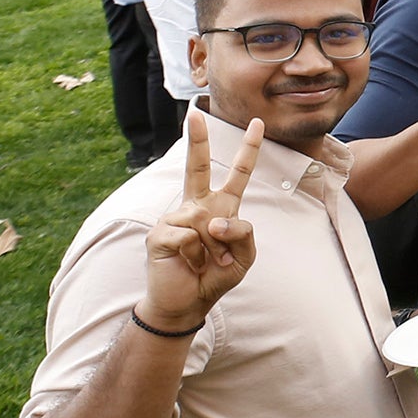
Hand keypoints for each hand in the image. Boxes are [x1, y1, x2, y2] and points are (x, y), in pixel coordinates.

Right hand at [139, 111, 264, 331]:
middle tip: (194, 114)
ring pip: (207, 222)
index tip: (257, 123)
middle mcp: (197, 206)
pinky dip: (197, 256)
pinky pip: (189, 237)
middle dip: (196, 140)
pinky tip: (188, 264)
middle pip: (196, 167)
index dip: (248, 149)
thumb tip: (215, 220)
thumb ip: (243, 233)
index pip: (237, 174)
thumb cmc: (214, 276)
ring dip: (213, 249)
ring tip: (204, 262)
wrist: (187, 302)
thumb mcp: (243, 256)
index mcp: (221, 207)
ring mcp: (176, 217)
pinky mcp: (160, 233)